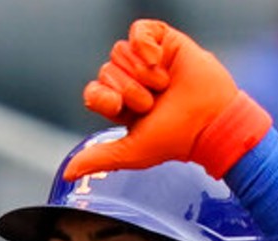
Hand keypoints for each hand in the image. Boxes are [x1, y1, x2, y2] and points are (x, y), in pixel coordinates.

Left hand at [64, 19, 271, 180]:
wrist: (210, 121)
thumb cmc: (175, 139)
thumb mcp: (131, 152)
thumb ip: (98, 159)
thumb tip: (67, 173)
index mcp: (121, 105)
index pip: (94, 91)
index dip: (103, 96)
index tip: (120, 107)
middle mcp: (132, 81)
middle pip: (107, 71)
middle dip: (129, 90)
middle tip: (154, 102)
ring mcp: (147, 60)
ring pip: (120, 52)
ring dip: (141, 73)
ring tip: (163, 86)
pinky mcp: (164, 41)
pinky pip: (138, 30)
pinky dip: (144, 44)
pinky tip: (158, 59)